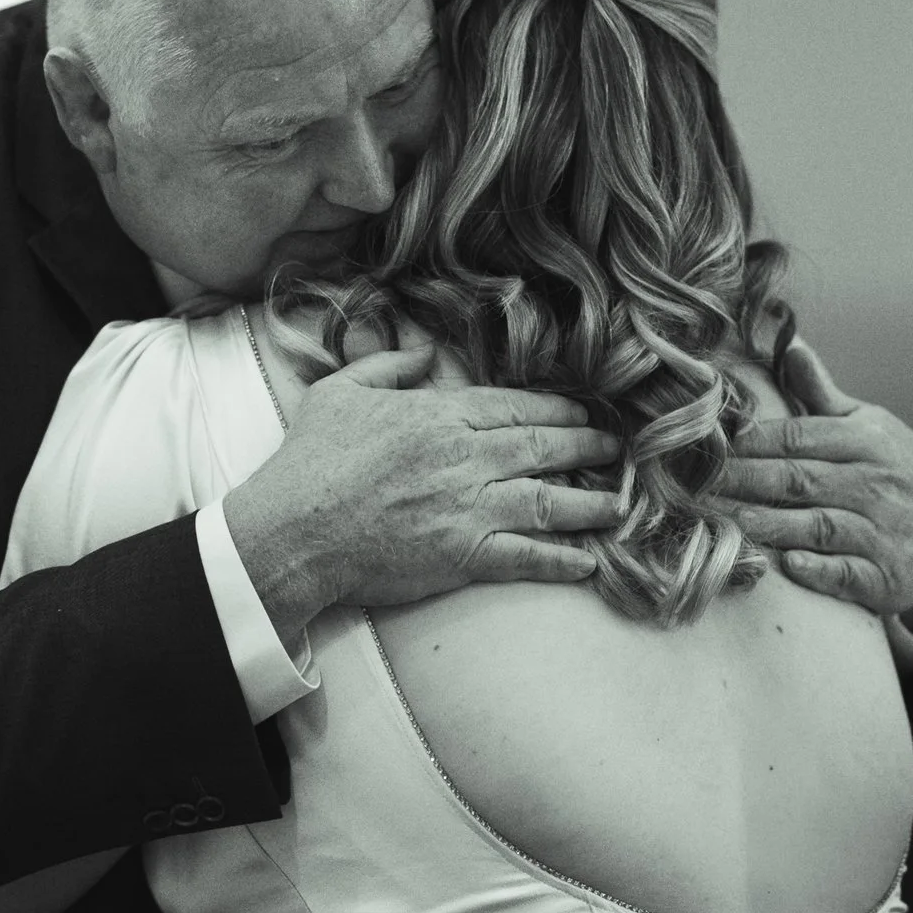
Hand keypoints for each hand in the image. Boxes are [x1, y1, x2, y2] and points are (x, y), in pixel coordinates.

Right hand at [225, 347, 620, 635]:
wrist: (294, 531)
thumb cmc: (311, 462)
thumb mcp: (341, 392)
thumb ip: (388, 366)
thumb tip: (423, 351)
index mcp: (440, 416)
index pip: (514, 407)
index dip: (556, 411)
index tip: (581, 414)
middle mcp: (465, 458)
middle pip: (542, 448)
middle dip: (585, 448)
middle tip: (615, 450)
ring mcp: (468, 508)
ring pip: (547, 501)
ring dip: (589, 504)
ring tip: (619, 505)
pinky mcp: (463, 555)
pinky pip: (525, 557)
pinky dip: (560, 560)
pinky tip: (588, 562)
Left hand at [713, 342, 912, 624]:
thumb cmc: (894, 471)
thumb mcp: (868, 427)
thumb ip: (821, 395)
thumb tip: (789, 344)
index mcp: (866, 441)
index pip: (799, 437)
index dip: (751, 441)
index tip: (706, 445)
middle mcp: (876, 483)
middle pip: (801, 479)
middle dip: (746, 481)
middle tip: (695, 486)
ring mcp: (884, 532)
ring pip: (821, 526)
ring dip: (773, 525)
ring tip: (728, 523)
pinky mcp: (887, 577)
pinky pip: (851, 573)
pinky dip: (821, 570)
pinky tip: (788, 565)